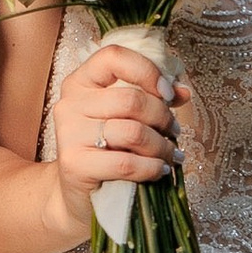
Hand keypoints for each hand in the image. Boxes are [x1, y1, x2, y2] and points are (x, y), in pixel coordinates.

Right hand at [52, 37, 183, 200]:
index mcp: (81, 82)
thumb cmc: (107, 151)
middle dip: (162, 117)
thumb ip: (154, 99)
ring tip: (170, 154)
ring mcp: (69, 134)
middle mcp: (70, 103)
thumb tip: (183, 92)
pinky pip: (126, 163)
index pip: (114, 57)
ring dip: (161, 146)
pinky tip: (160, 170)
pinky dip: (151, 168)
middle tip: (173, 131)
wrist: (78, 195)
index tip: (167, 94)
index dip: (147, 71)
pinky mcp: (74, 164)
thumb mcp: (128, 119)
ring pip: (133, 132)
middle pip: (131, 99)